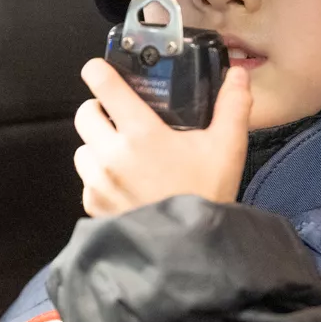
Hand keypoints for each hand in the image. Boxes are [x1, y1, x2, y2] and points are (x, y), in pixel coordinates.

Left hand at [73, 58, 251, 217]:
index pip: (104, 86)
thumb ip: (232, 107)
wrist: (191, 251)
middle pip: (85, 114)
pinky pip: (87, 181)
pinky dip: (99, 178)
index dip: (98, 72)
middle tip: (120, 118)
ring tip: (122, 156)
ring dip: (97, 146)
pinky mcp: (94, 206)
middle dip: (99, 111)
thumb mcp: (227, 149)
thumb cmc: (207, 197)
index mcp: (141, 133)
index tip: (99, 69)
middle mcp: (112, 155)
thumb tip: (237, 74)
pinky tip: (124, 185)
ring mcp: (99, 183)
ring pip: (83, 149)